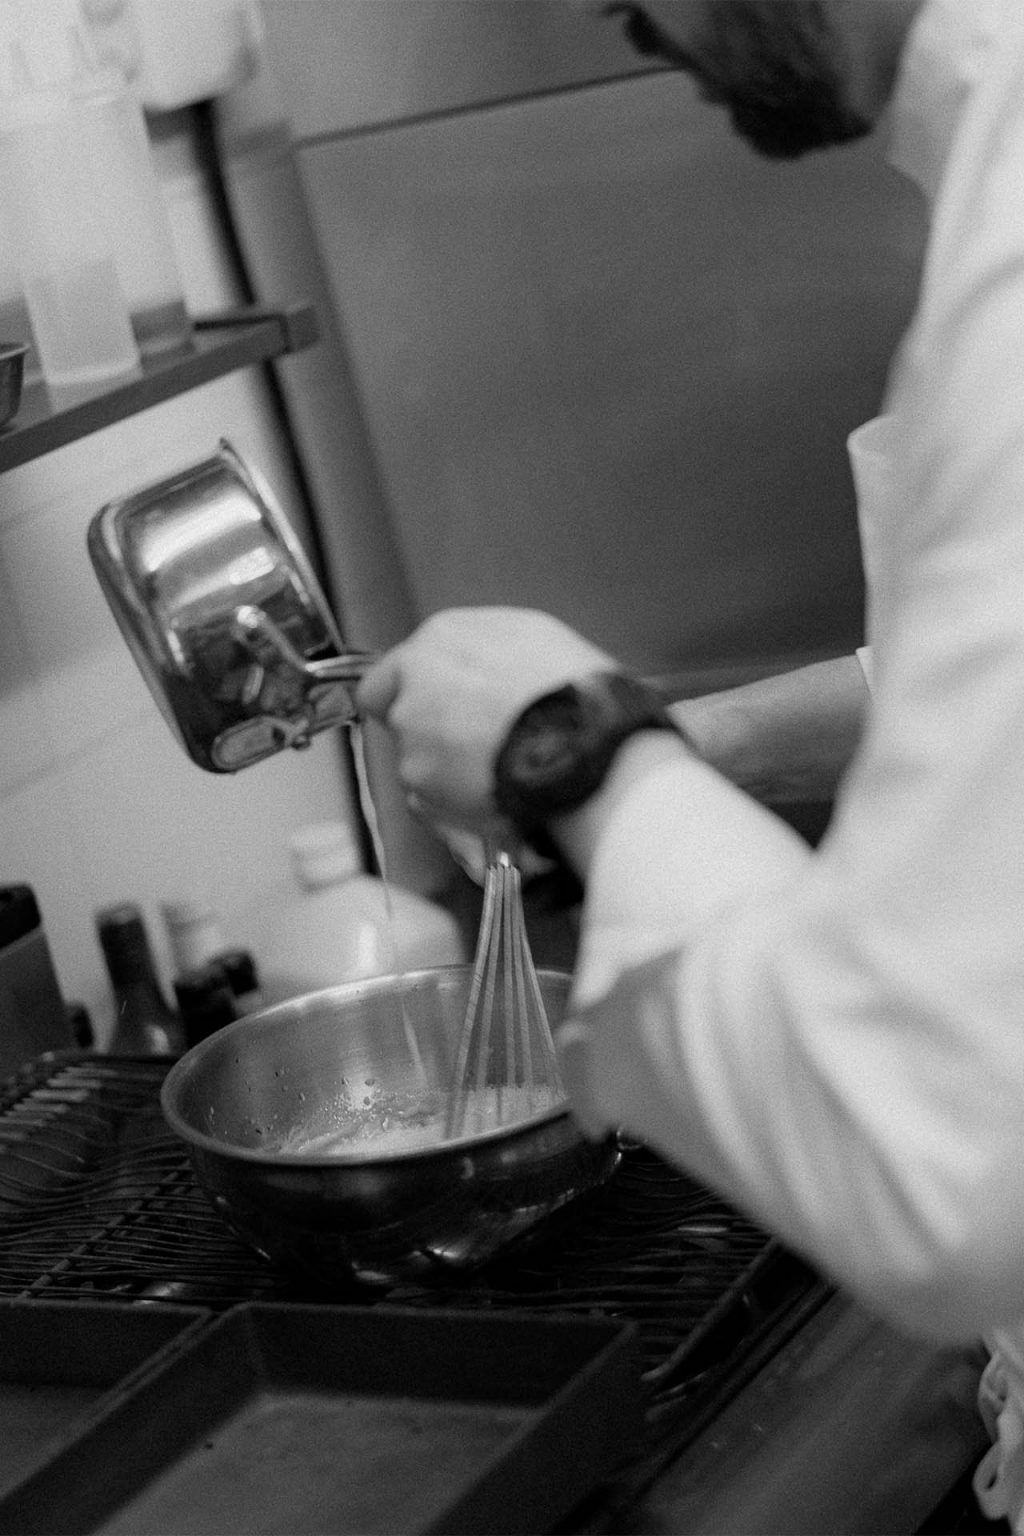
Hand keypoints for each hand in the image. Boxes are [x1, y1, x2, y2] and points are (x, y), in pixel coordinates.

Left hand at [356, 607, 616, 834]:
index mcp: (440, 640)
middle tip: (481, 746)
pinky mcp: (422, 784)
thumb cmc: (573, 692)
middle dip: (434, 737)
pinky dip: (458, 806)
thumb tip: (474, 662)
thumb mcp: (534, 636)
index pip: (389, 676)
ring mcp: (412, 739)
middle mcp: (414, 686)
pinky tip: (498, 797)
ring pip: (419, 764)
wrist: (584, 748)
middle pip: (403, 721)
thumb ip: (483, 646)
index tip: (434, 712)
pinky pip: (433, 802)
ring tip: (502, 773)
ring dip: (450, 773)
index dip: (412, 697)